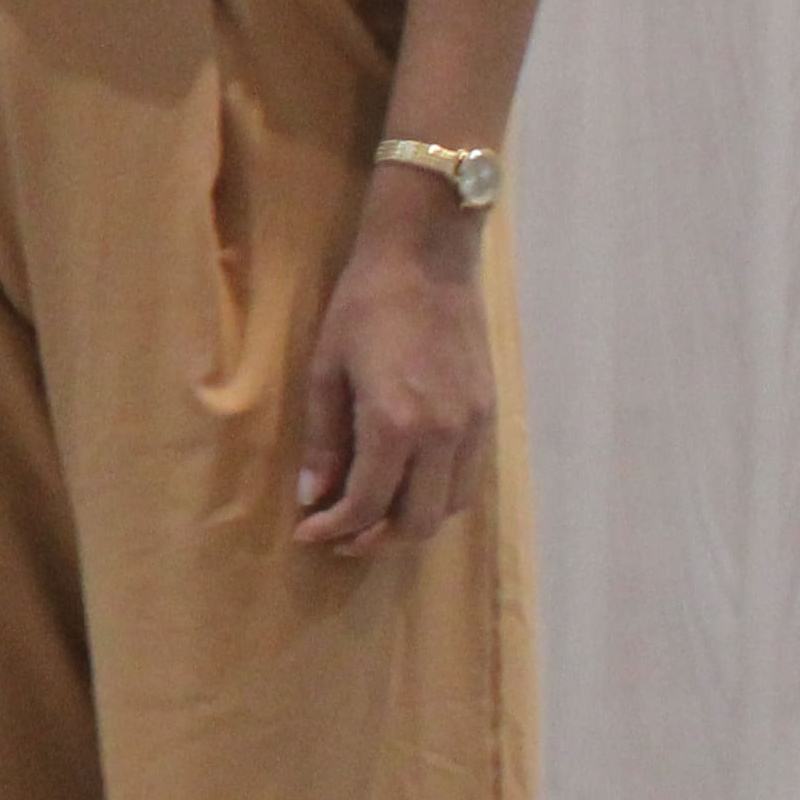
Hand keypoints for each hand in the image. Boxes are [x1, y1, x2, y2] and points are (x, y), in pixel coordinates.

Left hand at [294, 186, 497, 554]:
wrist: (427, 260)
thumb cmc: (365, 307)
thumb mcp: (325, 371)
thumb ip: (323, 440)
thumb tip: (314, 496)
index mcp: (395, 424)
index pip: (368, 505)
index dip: (336, 529)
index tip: (309, 534)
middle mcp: (444, 434)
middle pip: (418, 521)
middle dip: (375, 539)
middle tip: (339, 536)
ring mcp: (474, 426)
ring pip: (451, 507)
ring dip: (410, 522)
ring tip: (371, 516)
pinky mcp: (490, 414)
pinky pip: (469, 478)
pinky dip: (438, 495)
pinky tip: (407, 484)